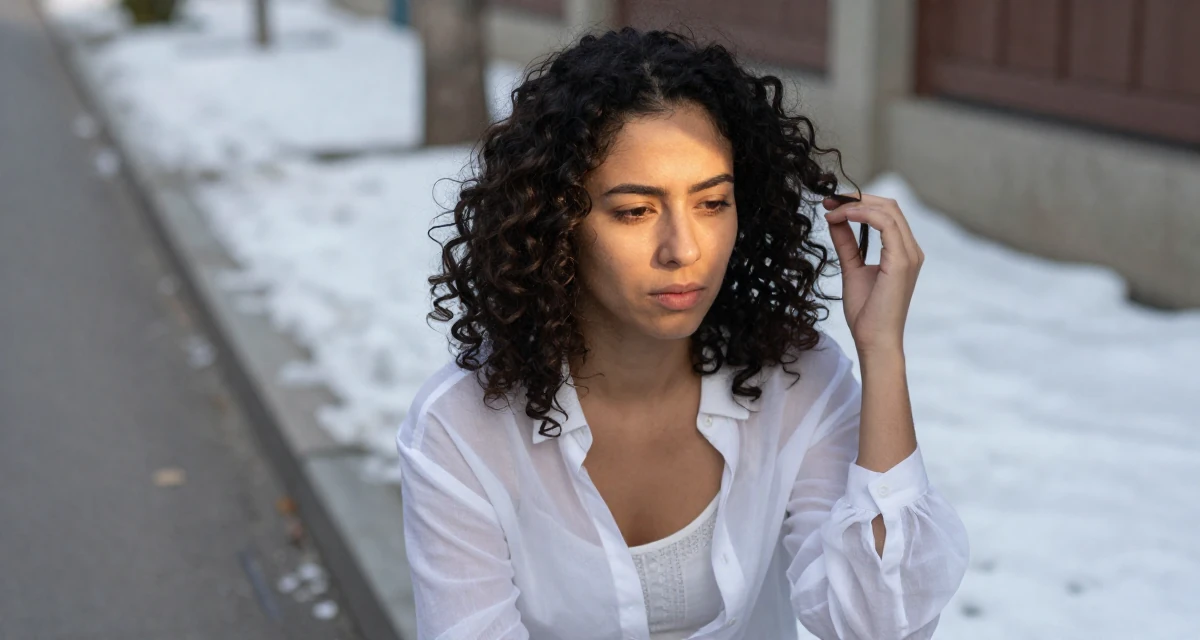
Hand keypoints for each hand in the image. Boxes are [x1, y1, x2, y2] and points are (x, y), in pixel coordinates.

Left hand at [821, 194, 924, 355]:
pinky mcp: (902, 261)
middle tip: (828, 201)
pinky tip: (842, 217)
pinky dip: (862, 214)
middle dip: (856, 198)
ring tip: (831, 210)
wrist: (874, 340)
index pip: (885, 213)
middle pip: (888, 205)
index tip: (831, 204)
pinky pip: (885, 224)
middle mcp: (911, 250)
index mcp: (902, 251)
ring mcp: (909, 254)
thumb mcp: (852, 269)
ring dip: (856, 205)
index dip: (858, 202)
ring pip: (888, 210)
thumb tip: (835, 220)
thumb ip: (847, 244)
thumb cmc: (866, 313)